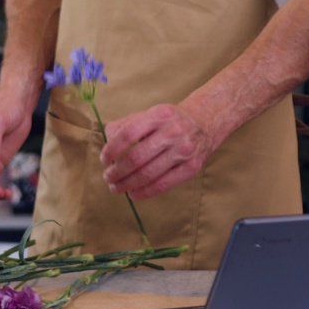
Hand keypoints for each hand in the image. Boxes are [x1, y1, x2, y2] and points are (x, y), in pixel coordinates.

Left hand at [100, 103, 217, 200]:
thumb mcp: (149, 114)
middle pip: (137, 157)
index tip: (104, 159)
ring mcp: (184, 150)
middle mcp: (173, 131)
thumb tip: (107, 141)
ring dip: (127, 184)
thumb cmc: (169, 121)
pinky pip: (163, 184)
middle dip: (117, 171)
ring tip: (116, 187)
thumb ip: (126, 125)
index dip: (112, 149)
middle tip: (108, 177)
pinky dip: (144, 192)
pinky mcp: (191, 167)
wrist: (204, 124)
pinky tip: (133, 194)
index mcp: (159, 115)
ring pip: (148, 174)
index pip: (128, 134)